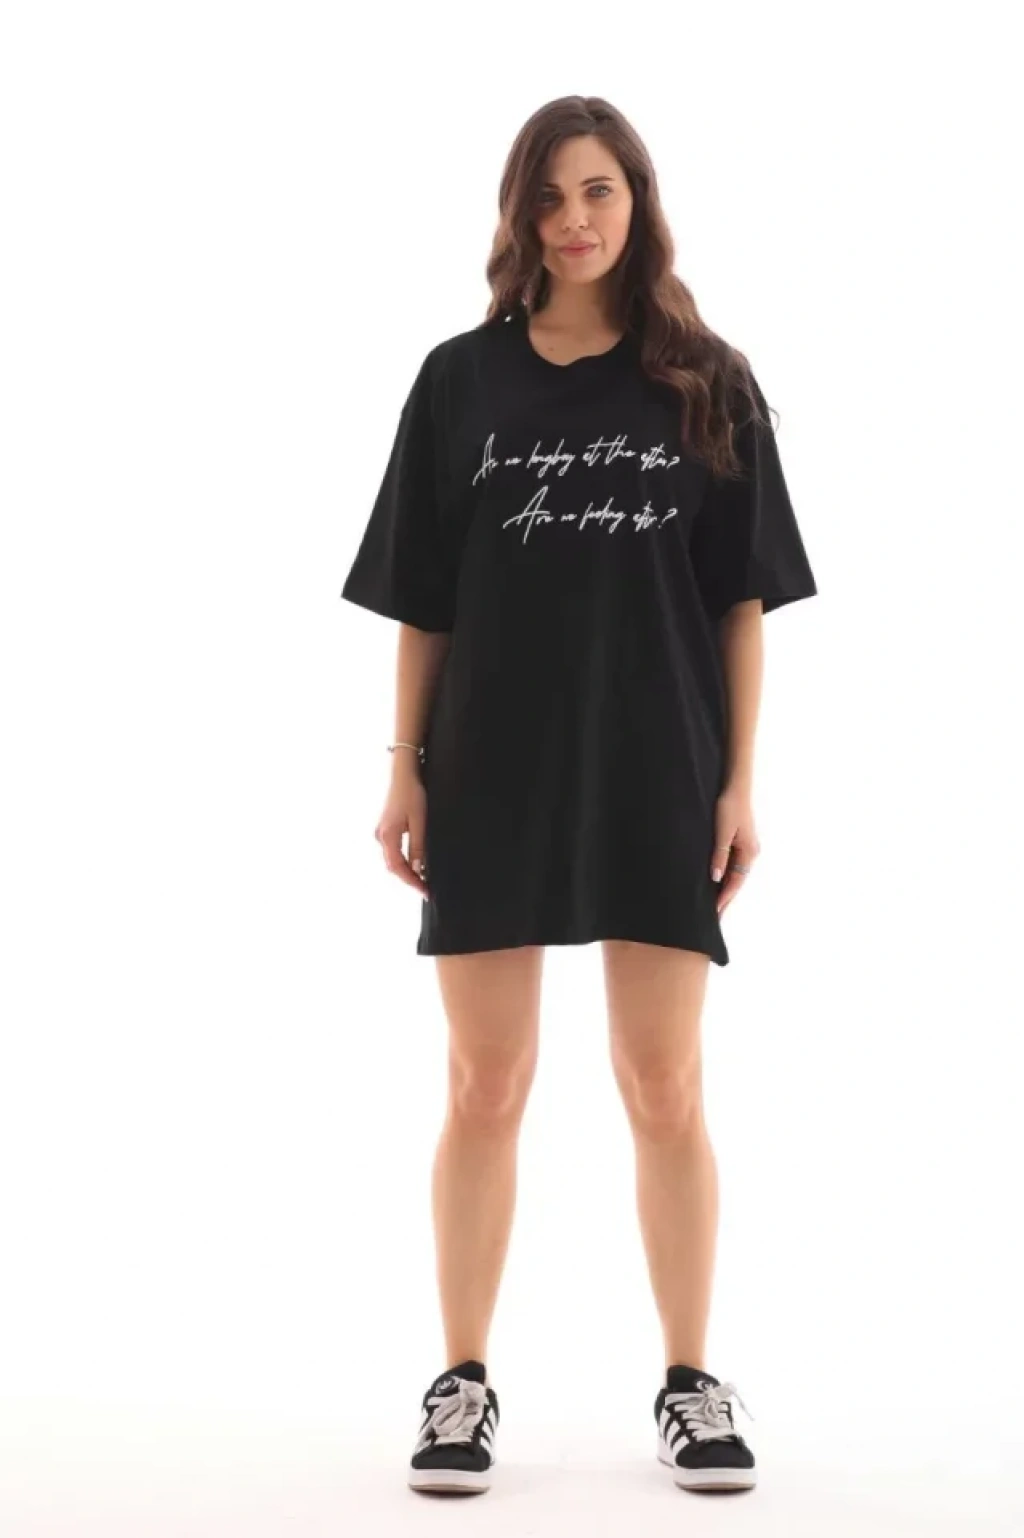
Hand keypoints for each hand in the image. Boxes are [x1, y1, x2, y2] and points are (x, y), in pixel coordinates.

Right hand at [375, 762, 429, 897]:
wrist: (404, 773)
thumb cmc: (412, 794)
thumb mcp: (419, 822)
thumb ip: (417, 846)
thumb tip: (418, 869)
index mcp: (387, 836)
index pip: (398, 868)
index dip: (411, 881)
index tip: (425, 891)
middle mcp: (381, 836)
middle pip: (393, 865)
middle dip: (409, 878)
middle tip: (426, 888)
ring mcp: (382, 832)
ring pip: (393, 859)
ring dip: (407, 870)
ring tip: (423, 878)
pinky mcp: (387, 828)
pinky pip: (394, 850)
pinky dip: (404, 859)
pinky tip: (416, 862)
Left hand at [710, 784, 759, 916]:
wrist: (736, 787)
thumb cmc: (729, 807)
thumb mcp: (722, 832)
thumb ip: (719, 855)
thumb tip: (716, 878)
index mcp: (749, 853)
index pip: (735, 882)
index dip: (725, 898)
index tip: (716, 913)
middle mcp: (750, 853)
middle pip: (737, 882)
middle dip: (726, 899)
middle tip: (715, 918)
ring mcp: (746, 848)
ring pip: (735, 875)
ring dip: (725, 890)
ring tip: (715, 906)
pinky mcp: (740, 842)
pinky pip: (733, 866)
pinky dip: (725, 877)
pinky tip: (717, 884)